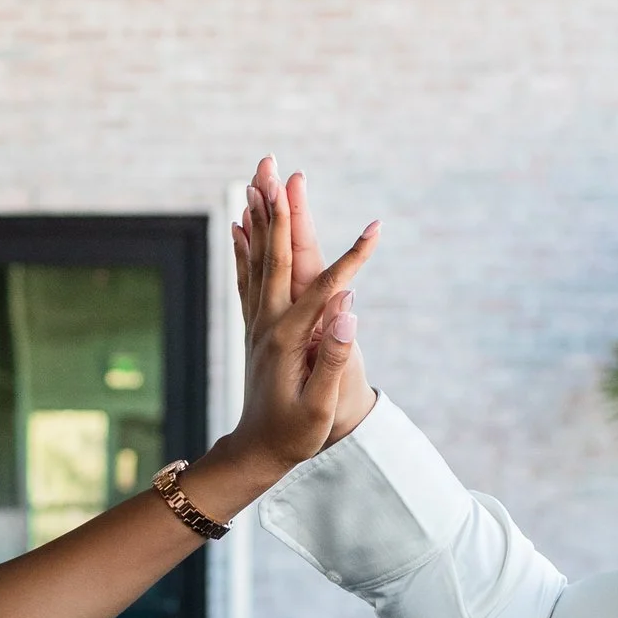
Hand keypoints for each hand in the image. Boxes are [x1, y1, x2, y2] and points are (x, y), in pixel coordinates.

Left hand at [226, 156, 380, 476]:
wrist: (257, 452)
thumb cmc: (296, 433)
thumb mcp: (320, 404)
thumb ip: (334, 356)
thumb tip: (349, 307)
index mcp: (288, 338)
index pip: (326, 287)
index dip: (354, 257)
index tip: (377, 228)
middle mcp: (268, 321)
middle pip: (275, 254)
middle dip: (280, 207)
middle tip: (277, 166)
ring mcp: (258, 321)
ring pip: (257, 256)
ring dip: (259, 215)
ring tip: (257, 177)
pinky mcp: (255, 326)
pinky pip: (247, 275)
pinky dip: (245, 246)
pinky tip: (240, 223)